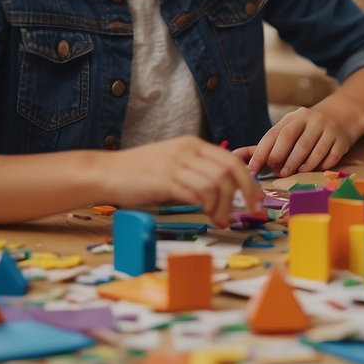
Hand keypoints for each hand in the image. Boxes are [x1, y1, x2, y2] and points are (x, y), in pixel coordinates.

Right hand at [107, 136, 260, 225]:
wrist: (106, 173)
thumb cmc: (139, 175)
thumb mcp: (173, 164)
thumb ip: (196, 172)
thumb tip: (224, 193)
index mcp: (192, 145)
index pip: (233, 160)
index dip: (250, 181)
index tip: (257, 199)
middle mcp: (188, 150)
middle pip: (231, 170)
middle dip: (247, 193)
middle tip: (250, 211)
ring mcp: (176, 164)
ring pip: (217, 183)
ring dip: (225, 206)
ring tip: (220, 219)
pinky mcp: (165, 180)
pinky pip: (198, 192)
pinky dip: (209, 207)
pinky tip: (208, 217)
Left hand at [244, 106, 355, 177]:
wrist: (342, 116)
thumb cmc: (308, 129)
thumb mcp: (291, 129)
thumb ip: (272, 144)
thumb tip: (243, 158)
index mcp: (294, 117)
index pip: (275, 134)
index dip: (262, 152)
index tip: (254, 168)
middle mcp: (311, 120)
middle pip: (293, 140)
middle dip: (283, 158)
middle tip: (279, 172)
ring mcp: (328, 129)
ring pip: (312, 150)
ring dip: (301, 165)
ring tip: (293, 173)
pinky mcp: (341, 140)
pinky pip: (329, 157)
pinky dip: (320, 166)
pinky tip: (313, 169)